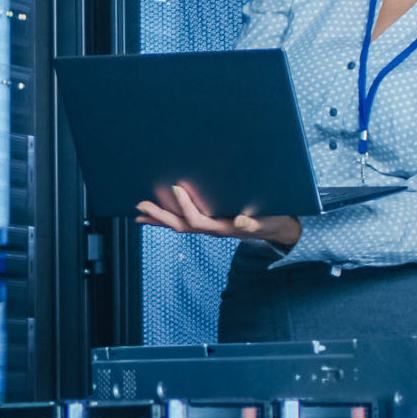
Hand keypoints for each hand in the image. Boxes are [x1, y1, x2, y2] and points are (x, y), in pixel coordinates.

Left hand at [136, 182, 300, 250]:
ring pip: (178, 225)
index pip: (199, 220)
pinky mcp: (209, 223)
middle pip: (180, 225)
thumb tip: (239, 220)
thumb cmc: (271, 220)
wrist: (276, 228)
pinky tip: (155, 215)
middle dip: (160, 215)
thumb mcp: (266, 220)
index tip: (176, 188)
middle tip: (141, 204)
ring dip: (159, 218)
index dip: (185, 206)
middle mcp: (212, 229)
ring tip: (140, 211)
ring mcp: (209, 227)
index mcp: (223, 228)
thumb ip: (253, 221)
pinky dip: (167, 219)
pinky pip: (184, 223)